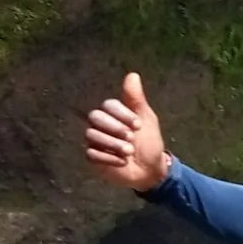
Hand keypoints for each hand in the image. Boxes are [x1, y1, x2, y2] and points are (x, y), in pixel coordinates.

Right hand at [84, 72, 170, 191]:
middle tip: (132, 138)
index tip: (138, 125)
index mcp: (115, 113)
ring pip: (92, 135)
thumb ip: (137, 99)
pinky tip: (122, 162)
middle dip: (115, 128)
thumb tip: (132, 74)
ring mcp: (96, 141)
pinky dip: (109, 158)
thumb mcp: (147, 119)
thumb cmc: (149, 142)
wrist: (151, 169)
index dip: (122, 114)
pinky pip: (91, 154)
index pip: (108, 105)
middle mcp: (102, 125)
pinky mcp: (94, 158)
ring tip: (129, 152)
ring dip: (113, 144)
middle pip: (95, 117)